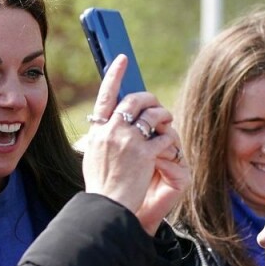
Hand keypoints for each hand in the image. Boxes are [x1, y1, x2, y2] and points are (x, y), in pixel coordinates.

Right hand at [81, 55, 188, 233]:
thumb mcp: (94, 156)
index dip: (114, 75)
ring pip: (154, 115)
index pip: (105, 95)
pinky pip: (165, 137)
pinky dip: (169, 140)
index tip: (122, 59)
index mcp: (98, 131)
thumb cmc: (101, 186)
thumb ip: (103, 138)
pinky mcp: (145, 154)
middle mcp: (111, 131)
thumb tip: (110, 123)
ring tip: (166, 124)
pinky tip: (168, 148)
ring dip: (164, 117)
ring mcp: (128, 141)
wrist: (106, 206)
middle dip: (150, 99)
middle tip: (157, 106)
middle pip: (135, 100)